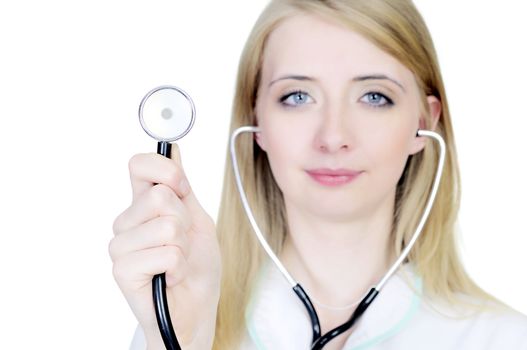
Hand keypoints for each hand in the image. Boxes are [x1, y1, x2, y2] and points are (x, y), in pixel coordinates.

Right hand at [109, 145, 220, 348]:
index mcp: (144, 204)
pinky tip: (171, 277)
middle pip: (160, 196)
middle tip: (183, 242)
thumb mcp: (197, 219)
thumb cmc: (196, 266)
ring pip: (167, 225)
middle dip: (185, 221)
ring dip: (184, 247)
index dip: (165, 168)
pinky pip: (167, 253)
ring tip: (177, 262)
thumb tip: (173, 150)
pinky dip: (179, 266)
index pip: (139, 165)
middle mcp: (128, 221)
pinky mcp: (122, 269)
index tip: (183, 187)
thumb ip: (181, 188)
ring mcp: (121, 245)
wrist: (195, 307)